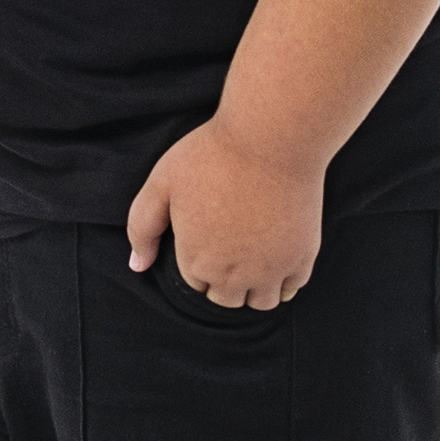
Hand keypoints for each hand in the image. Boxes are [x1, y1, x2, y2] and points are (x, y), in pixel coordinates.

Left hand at [125, 116, 321, 308]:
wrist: (271, 138)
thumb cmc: (212, 154)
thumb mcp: (161, 183)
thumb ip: (142, 228)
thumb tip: (137, 266)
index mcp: (197, 261)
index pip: (196, 284)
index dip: (198, 262)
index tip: (207, 237)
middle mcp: (233, 275)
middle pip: (226, 299)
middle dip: (224, 281)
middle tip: (230, 244)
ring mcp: (271, 270)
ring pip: (261, 302)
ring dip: (254, 288)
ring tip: (254, 257)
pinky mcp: (302, 256)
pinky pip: (293, 287)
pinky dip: (285, 279)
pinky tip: (278, 255)